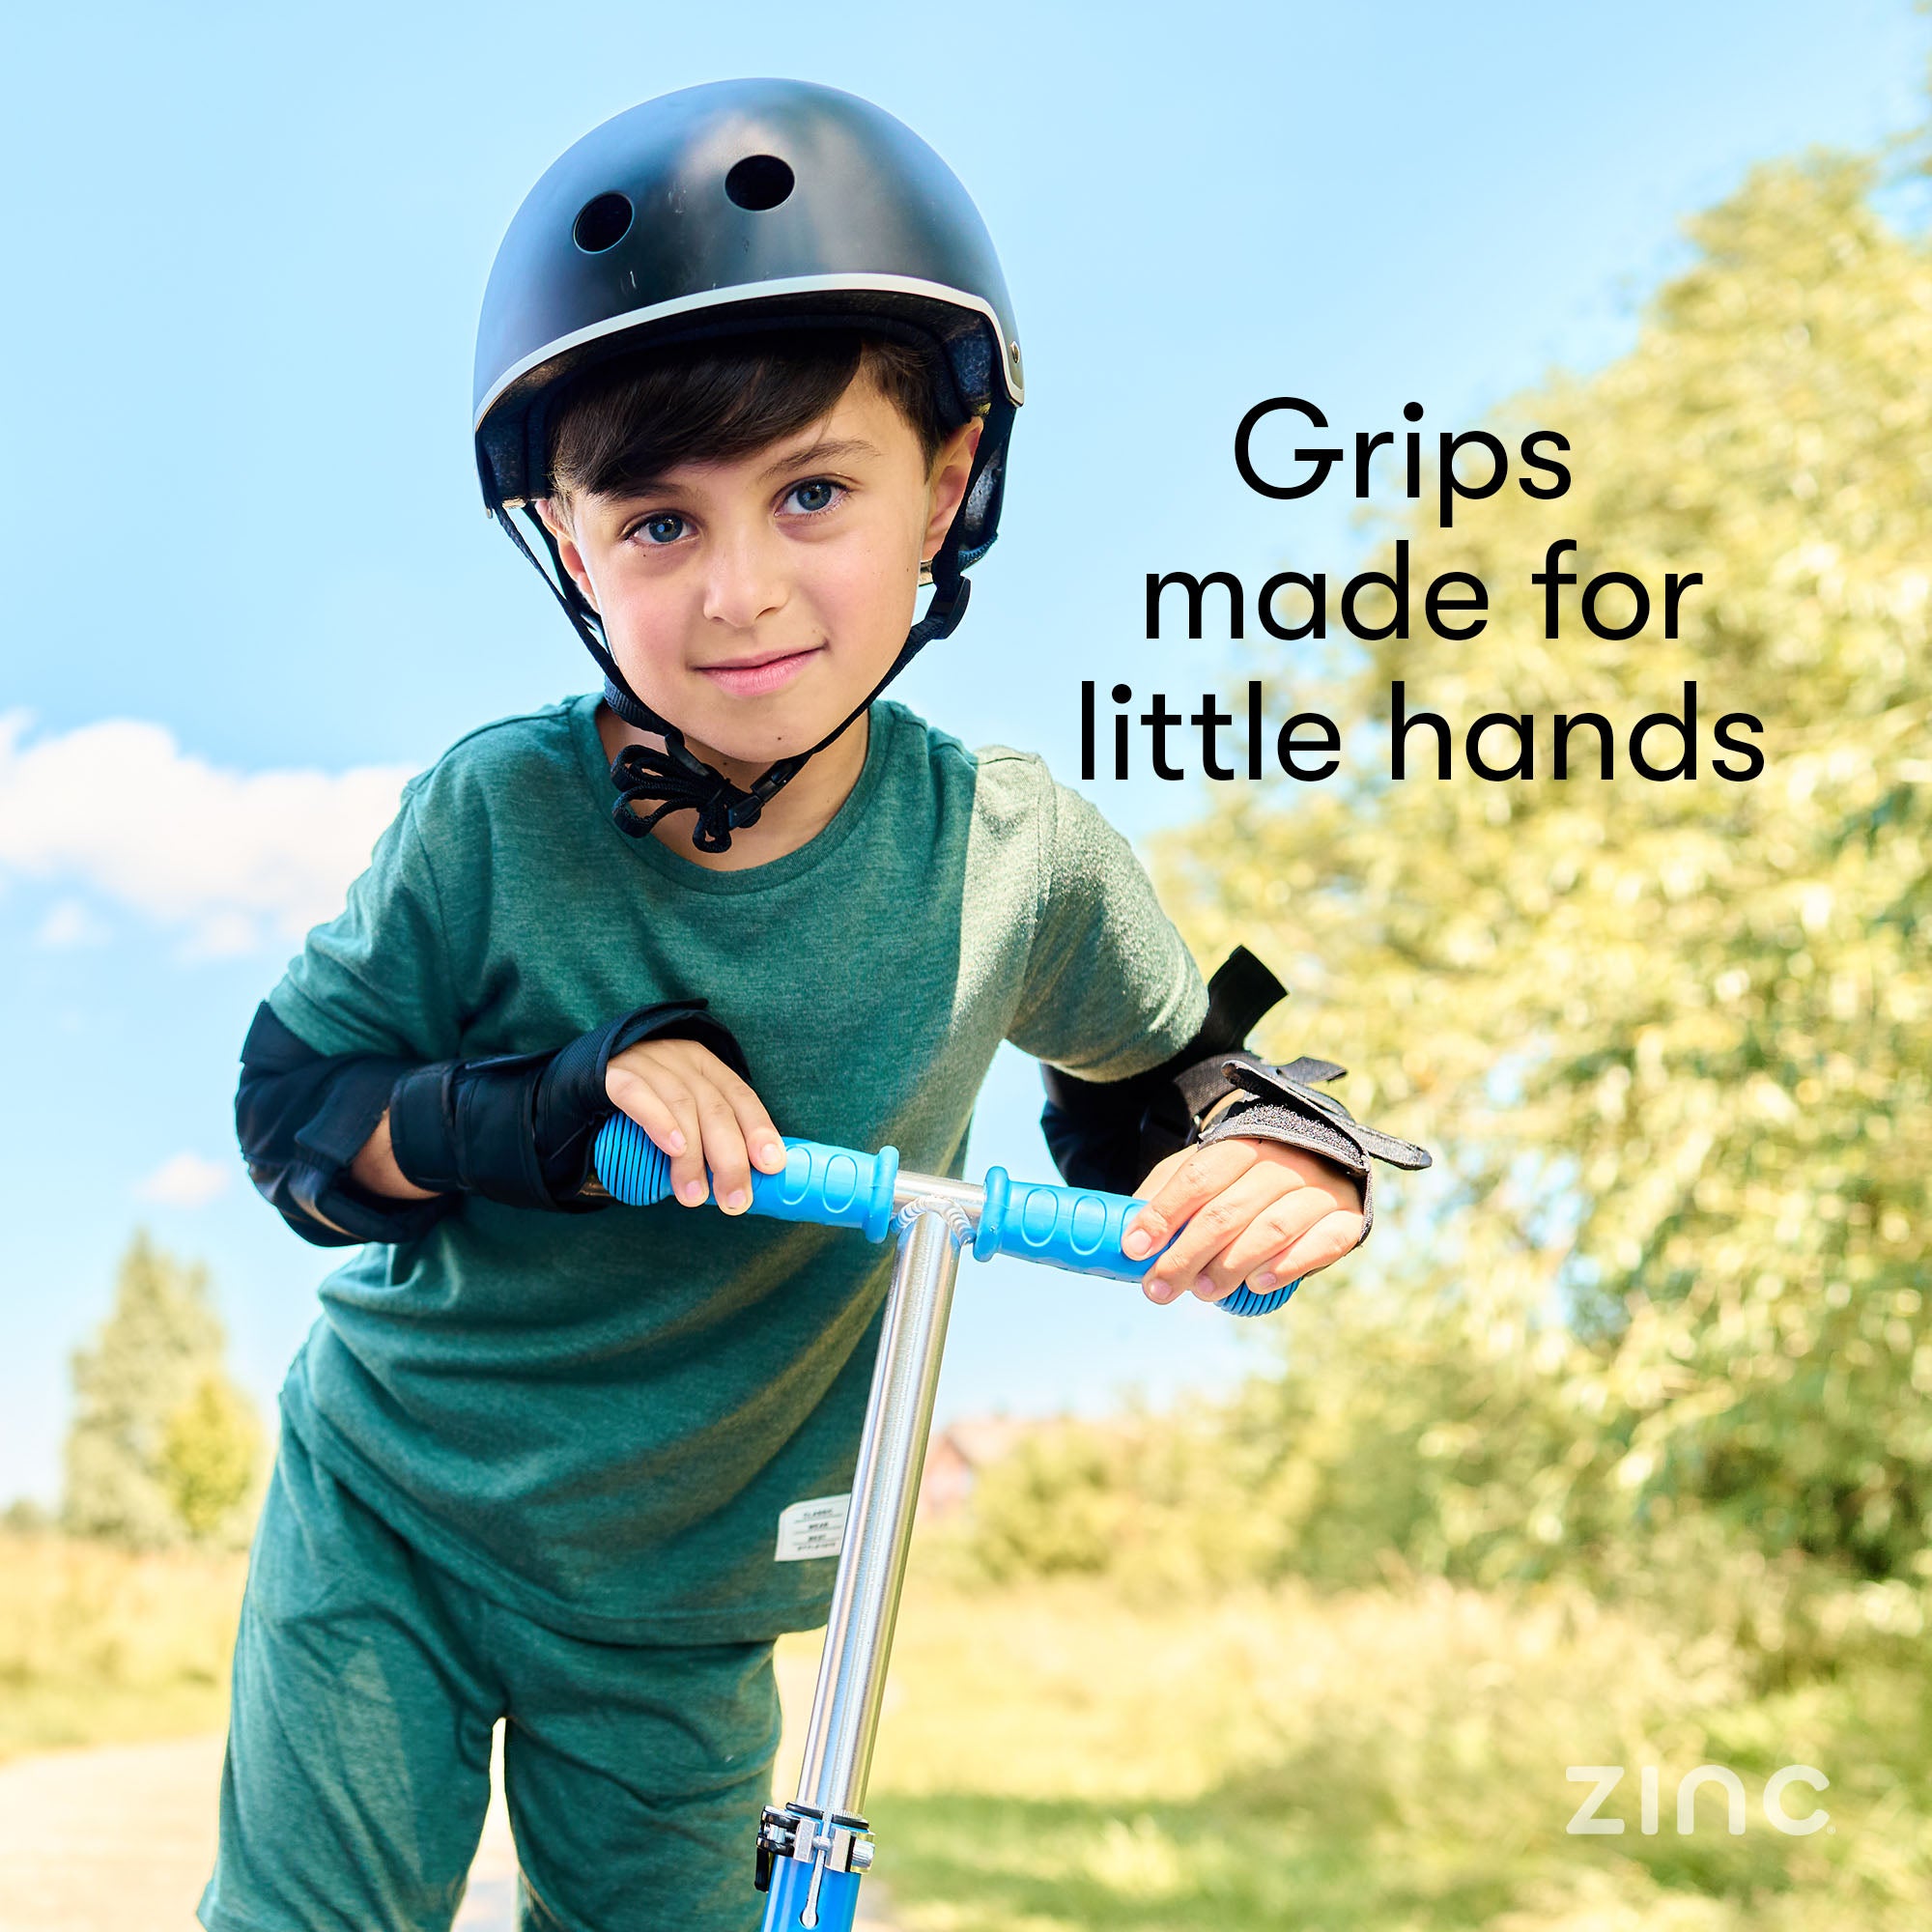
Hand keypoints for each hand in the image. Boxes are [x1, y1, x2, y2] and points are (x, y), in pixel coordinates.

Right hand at [605, 1038, 785, 1214]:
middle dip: (730, 1157)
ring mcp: (645, 1062)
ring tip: (695, 1196)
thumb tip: (738, 1187)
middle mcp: (679, 1059)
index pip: (740, 1096)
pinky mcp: (610, 1074)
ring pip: (681, 1106)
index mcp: (703, 1066)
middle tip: (735, 1199)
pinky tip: (674, 1148)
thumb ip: (705, 1140)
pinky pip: (638, 1095)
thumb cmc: (638, 1110)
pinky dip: (660, 1122)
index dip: (759, 1129)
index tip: (771, 1166)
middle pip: (715, 1107)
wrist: (570, 1087)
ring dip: (693, 1157)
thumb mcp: (679, 1116)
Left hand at [1119, 1138, 1364, 1304]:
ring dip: (1231, 1264)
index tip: (1134, 1248)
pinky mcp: (1350, 1215)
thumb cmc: (1244, 1175)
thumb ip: (1167, 1197)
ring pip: (1272, 1227)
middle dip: (1187, 1254)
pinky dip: (1288, 1264)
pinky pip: (1323, 1242)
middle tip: (1159, 1289)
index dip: (1163, 1214)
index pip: (1197, 1177)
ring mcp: (1321, 1186)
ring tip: (1201, 1292)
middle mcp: (1285, 1159)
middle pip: (1228, 1209)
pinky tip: (1257, 1283)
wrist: (1318, 1157)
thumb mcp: (1202, 1171)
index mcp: (1243, 1142)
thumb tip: (1125, 1236)